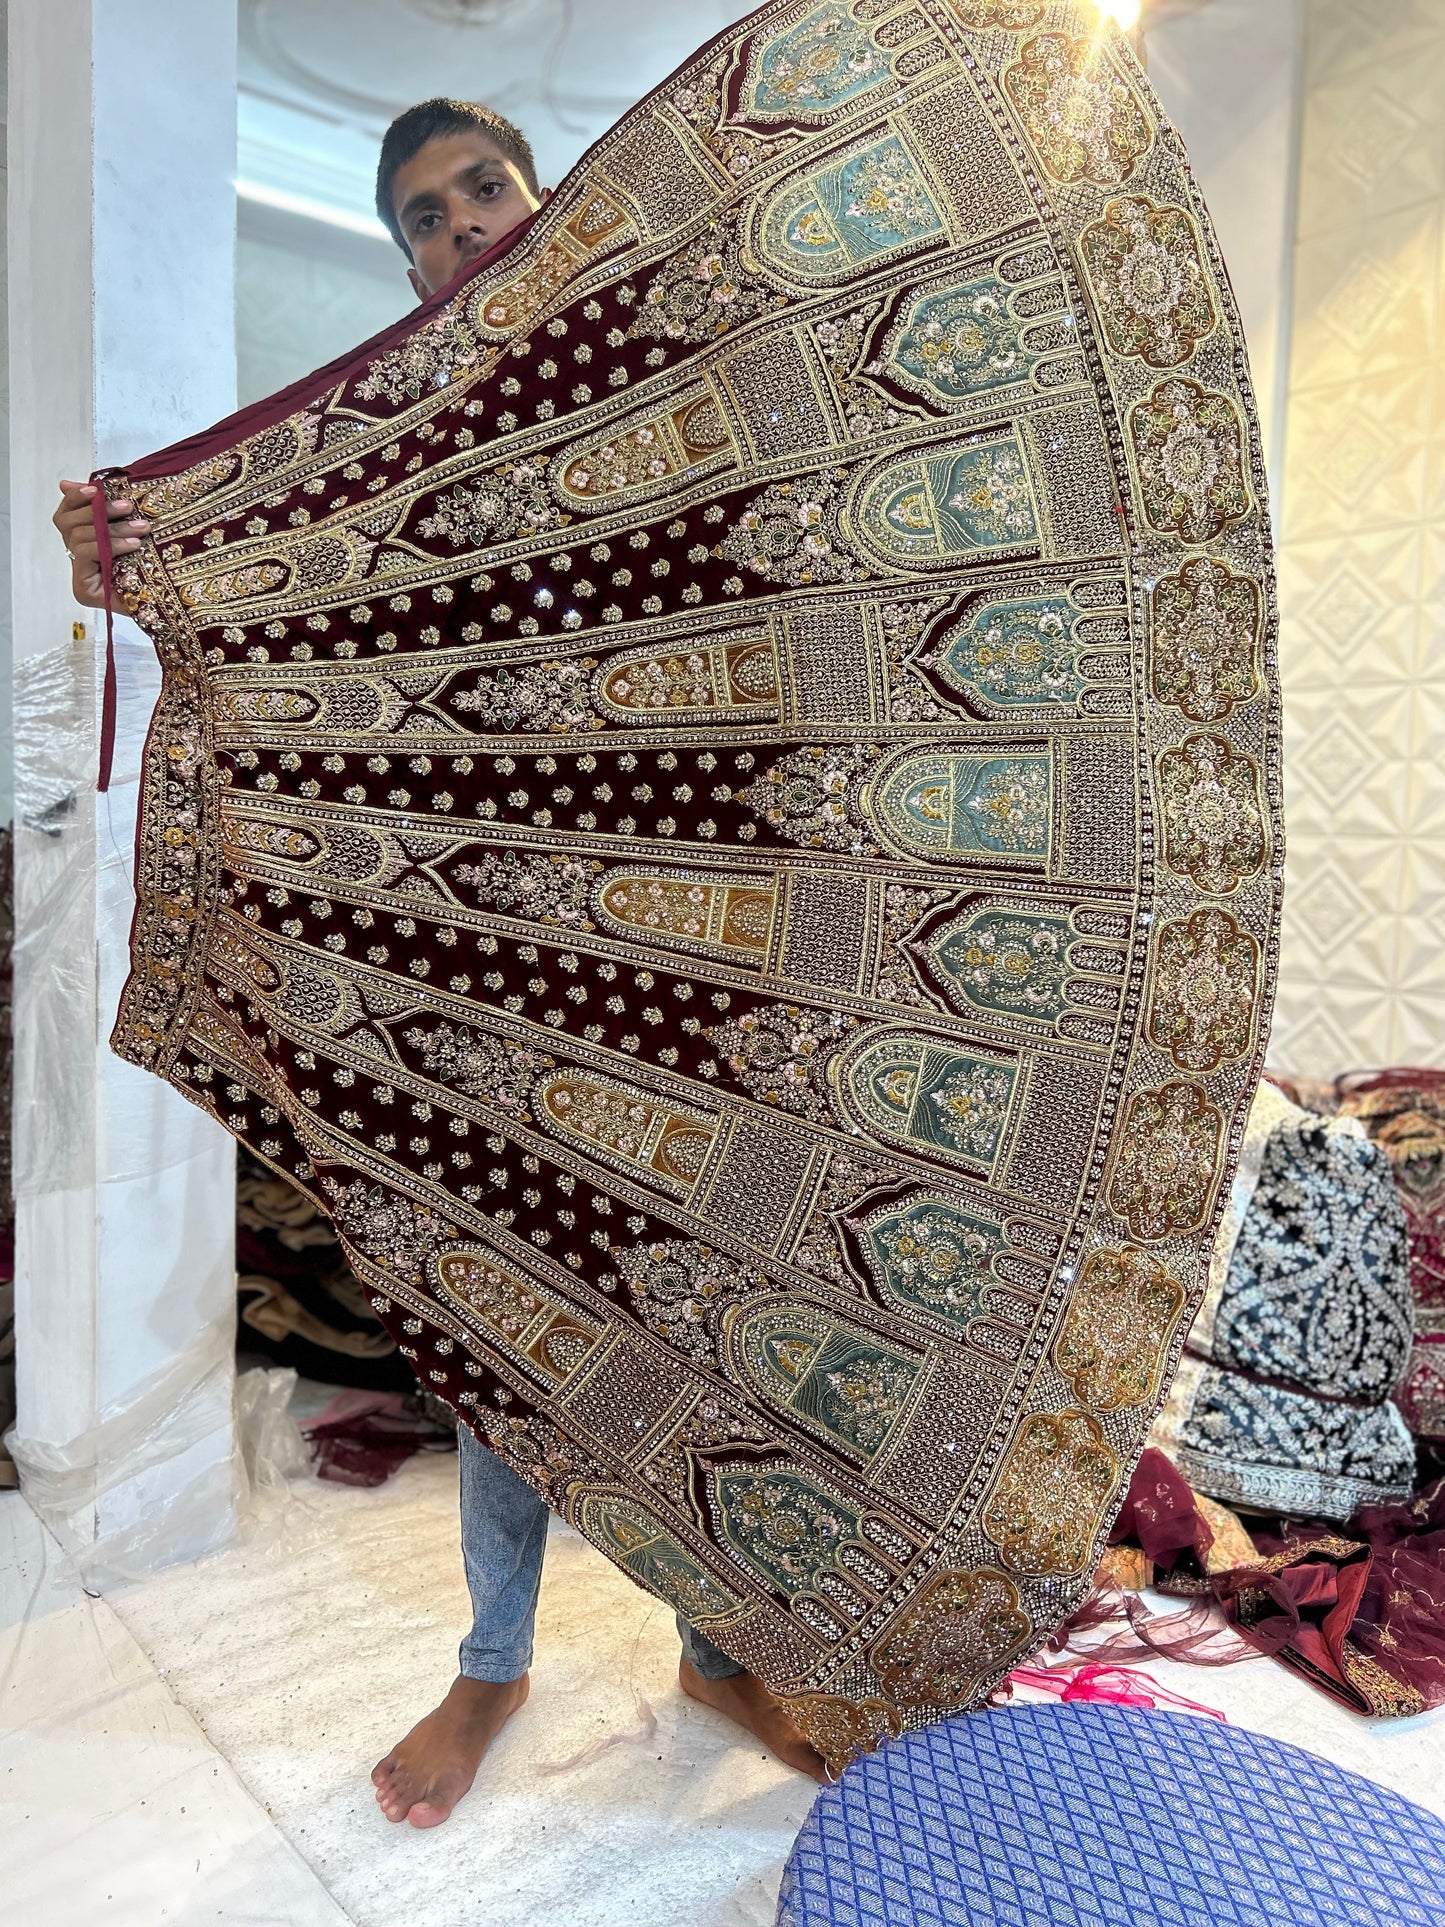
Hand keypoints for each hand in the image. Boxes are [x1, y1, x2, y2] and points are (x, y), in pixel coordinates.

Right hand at [53, 480, 150, 609]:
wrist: (173, 601)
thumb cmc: (152, 563)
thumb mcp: (127, 528)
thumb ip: (101, 508)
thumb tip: (64, 484)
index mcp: (80, 540)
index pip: (65, 514)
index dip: (76, 498)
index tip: (96, 488)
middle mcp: (76, 558)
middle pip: (66, 524)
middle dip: (98, 511)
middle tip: (128, 507)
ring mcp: (80, 575)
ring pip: (78, 537)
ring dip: (112, 529)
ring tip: (141, 527)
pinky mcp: (84, 590)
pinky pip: (86, 554)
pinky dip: (109, 545)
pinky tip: (133, 545)